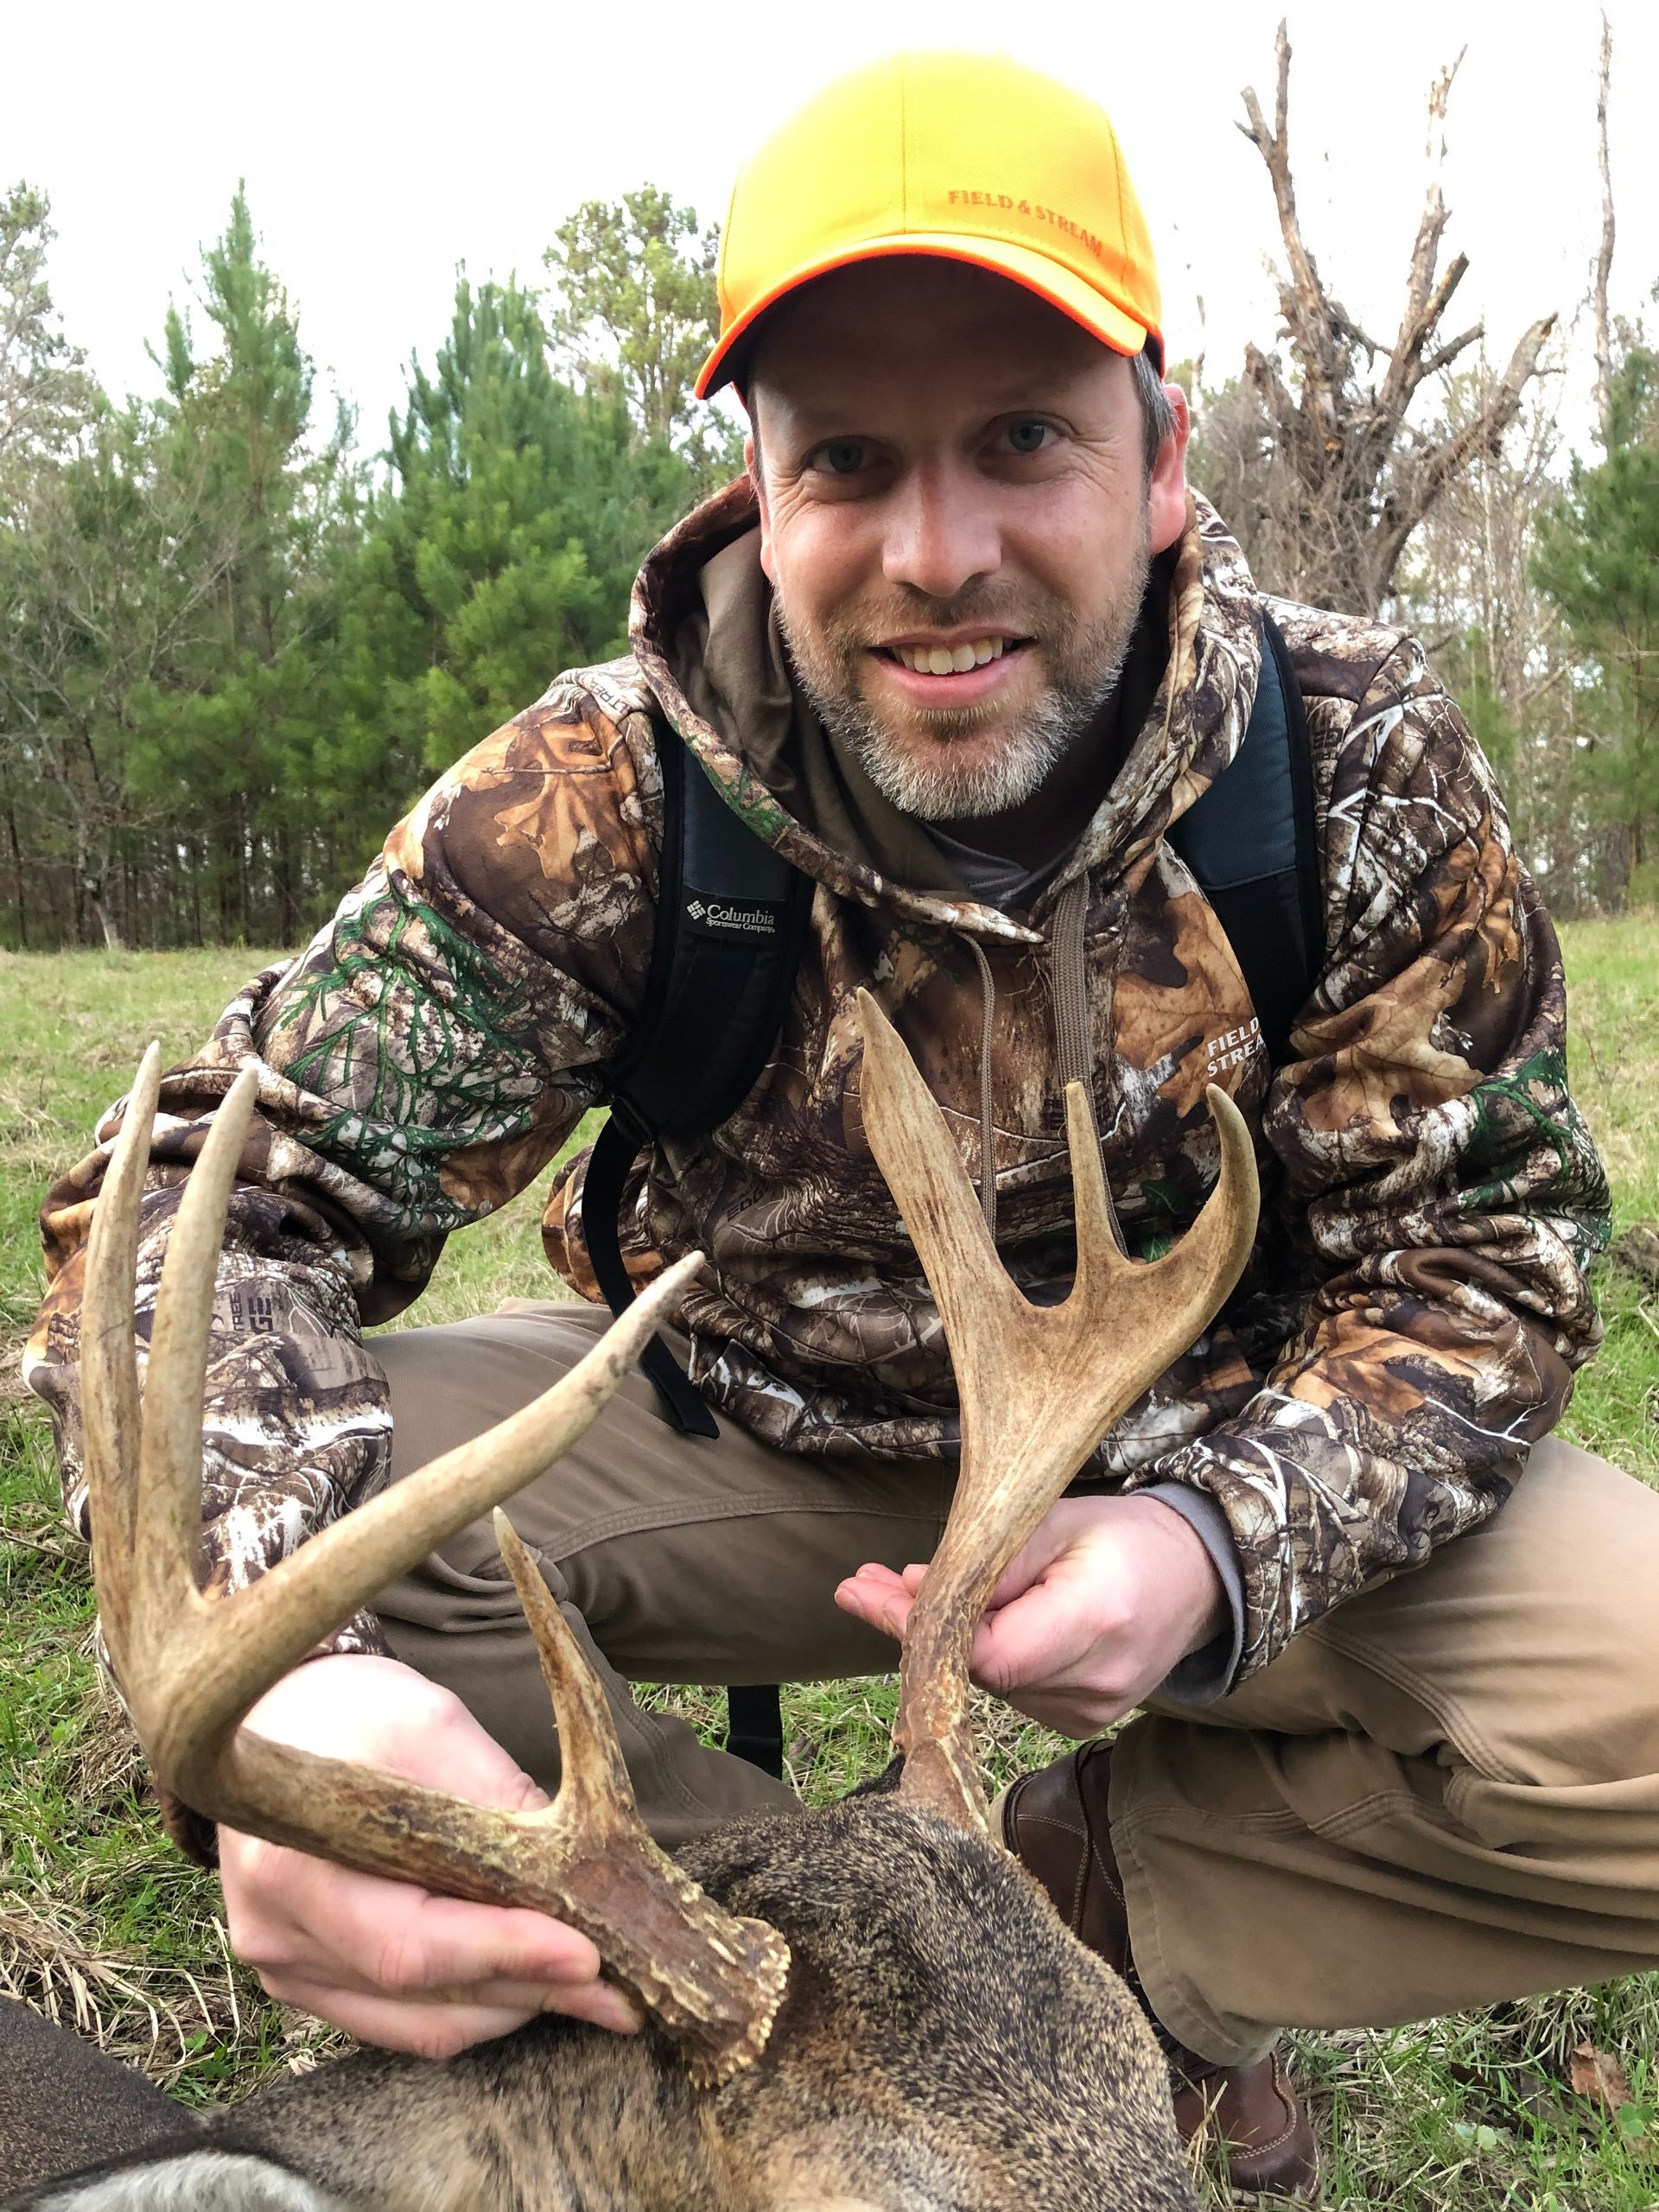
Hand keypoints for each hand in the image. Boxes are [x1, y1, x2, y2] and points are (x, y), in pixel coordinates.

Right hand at [219, 1654, 641, 2059]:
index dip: (505, 1954)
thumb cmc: (355, 1710)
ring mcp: (284, 1967)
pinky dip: (470, 2005)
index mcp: (292, 1866)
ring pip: (417, 2024)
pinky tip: (527, 1979)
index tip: (588, 1955)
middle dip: (529, 1990)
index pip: (410, 1945)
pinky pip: (399, 2021)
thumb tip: (575, 1876)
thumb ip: (495, 1800)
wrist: (279, 1715)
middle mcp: (276, 1934)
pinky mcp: (306, 1981)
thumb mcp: (433, 1725)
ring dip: (509, 2007)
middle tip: (618, 1990)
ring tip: (590, 1990)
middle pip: (421, 1997)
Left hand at [835, 1493, 1226, 1736]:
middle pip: (979, 1669)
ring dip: (943, 1640)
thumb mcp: (1055, 1520)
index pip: (988, 1650)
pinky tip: (960, 1618)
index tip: (866, 1593)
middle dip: (917, 1627)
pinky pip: (1009, 1689)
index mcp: (1094, 1621)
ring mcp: (1089, 1713)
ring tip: (900, 1586)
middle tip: (863, 1584)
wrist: (1196, 1580)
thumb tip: (912, 1590)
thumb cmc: (1124, 1536)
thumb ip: (987, 1559)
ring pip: (988, 1681)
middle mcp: (1093, 1683)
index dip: (921, 1629)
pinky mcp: (1080, 1722)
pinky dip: (978, 1655)